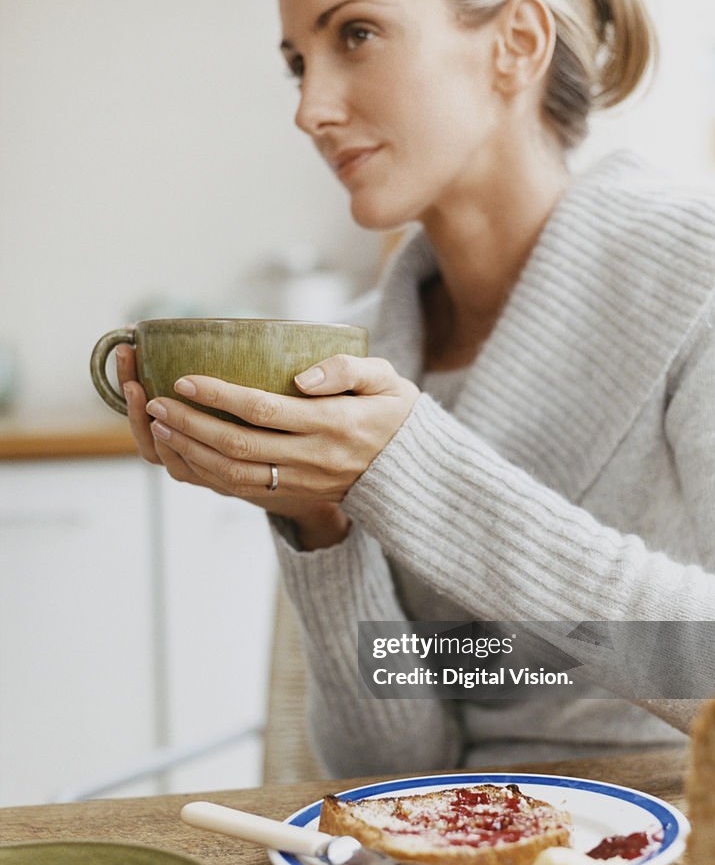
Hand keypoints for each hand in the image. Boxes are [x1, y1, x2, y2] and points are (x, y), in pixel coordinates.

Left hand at [117, 349, 418, 545]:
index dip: (220, 397)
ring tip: (160, 424)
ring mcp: (299, 482)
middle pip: (238, 446)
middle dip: (191, 424)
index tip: (186, 379)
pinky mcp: (290, 495)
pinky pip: (239, 490)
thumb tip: (301, 377)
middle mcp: (312, 458)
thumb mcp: (388, 382)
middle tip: (156, 400)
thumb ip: (348, 369)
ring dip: (190, 451)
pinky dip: (204, 473)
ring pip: (233, 474)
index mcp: (333, 424)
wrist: (408, 474)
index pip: (265, 411)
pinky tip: (181, 451)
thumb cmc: (394, 416)